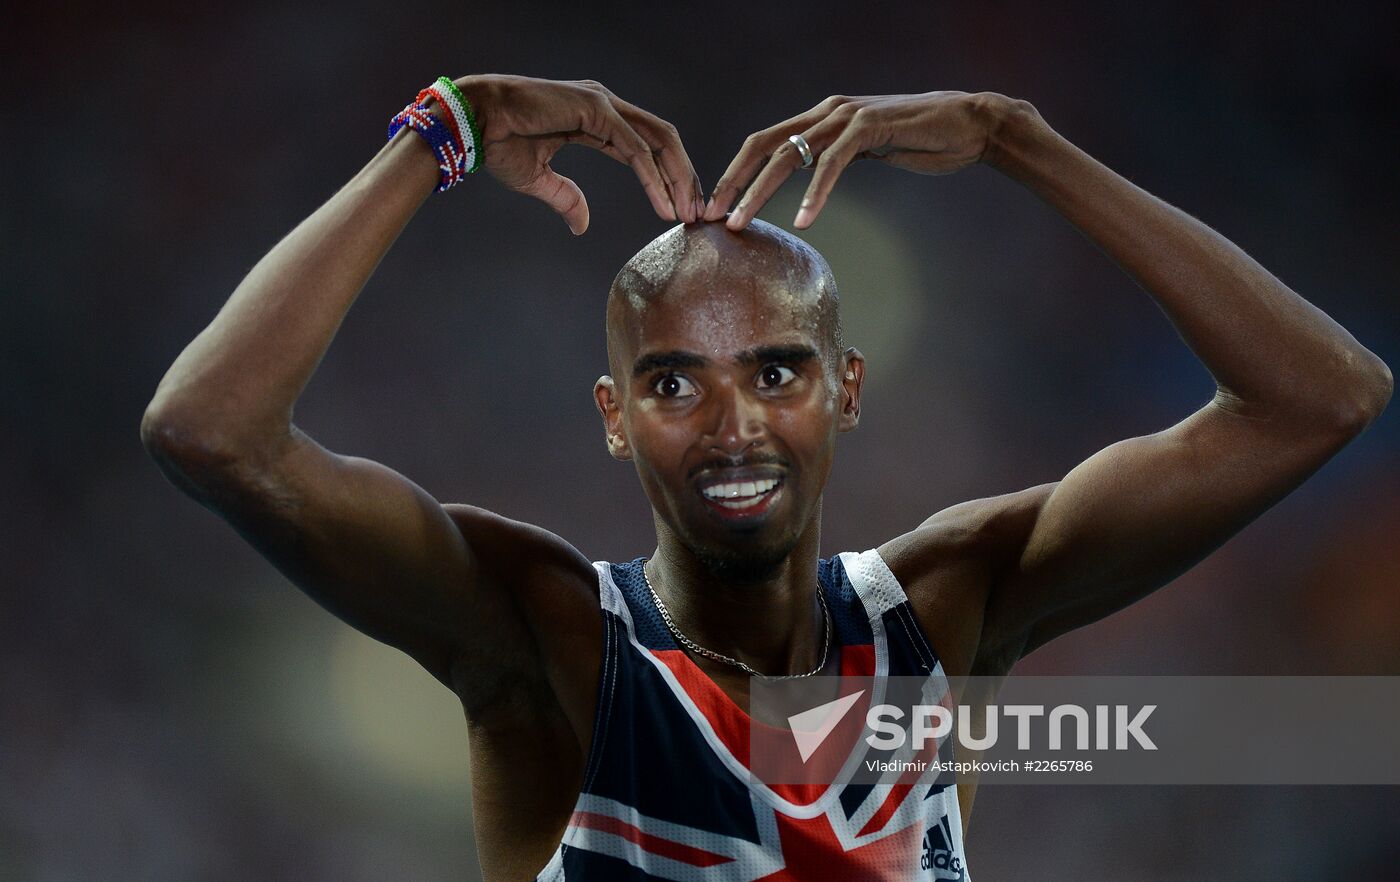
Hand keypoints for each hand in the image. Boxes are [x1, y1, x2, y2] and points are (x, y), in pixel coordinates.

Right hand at [455, 74, 702, 233]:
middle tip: (696, 213)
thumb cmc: (499, 142)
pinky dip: (654, 178)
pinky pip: (635, 149)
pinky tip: (664, 205)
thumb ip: (566, 198)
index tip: (679, 209)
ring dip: (678, 178)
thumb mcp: (540, 179)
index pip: (647, 147)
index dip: (667, 177)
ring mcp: (603, 104)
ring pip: (658, 142)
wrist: (474, 120)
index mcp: (597, 118)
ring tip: (687, 212)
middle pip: (663, 141)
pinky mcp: (596, 110)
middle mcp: (606, 107)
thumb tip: (583, 225)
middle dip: (684, 177)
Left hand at [703, 92, 1007, 229]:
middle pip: (763, 145)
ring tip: (740, 223)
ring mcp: (847, 116)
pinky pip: (832, 163)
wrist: (971, 124)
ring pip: (789, 154)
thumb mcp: (868, 151)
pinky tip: (802, 220)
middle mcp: (827, 111)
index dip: (735, 173)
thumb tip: (810, 179)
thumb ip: (836, 158)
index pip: (764, 143)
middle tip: (709, 216)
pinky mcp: (870, 128)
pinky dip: (814, 193)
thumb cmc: (923, 141)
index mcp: (821, 117)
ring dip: (759, 192)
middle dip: (732, 182)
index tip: (715, 206)